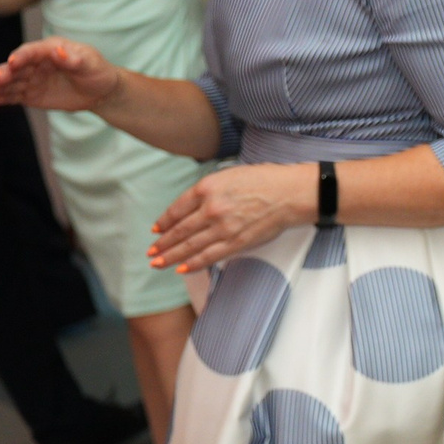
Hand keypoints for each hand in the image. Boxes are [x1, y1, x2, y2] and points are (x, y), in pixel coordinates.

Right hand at [0, 37, 121, 110]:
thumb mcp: (91, 64)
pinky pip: (15, 95)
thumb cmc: (98, 72)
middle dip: (5, 72)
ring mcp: (33, 78)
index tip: (13, 63)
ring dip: (0, 85)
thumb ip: (74, 59)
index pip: (32, 51)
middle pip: (16, 66)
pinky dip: (3, 97)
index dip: (21, 56)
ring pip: (12, 81)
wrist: (102, 92)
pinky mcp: (31, 94)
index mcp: (50, 49)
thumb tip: (58, 52)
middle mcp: (37, 62)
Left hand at [148, 162, 312, 273]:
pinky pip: (209, 256)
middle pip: (179, 230)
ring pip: (189, 246)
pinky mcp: (236, 242)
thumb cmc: (267, 180)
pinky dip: (193, 264)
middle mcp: (210, 208)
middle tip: (151, 252)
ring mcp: (222, 227)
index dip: (164, 222)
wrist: (292, 193)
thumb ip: (210, 190)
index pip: (177, 209)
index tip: (156, 230)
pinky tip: (181, 269)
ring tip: (157, 263)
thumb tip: (195, 206)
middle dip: (162, 243)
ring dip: (170, 256)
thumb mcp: (230, 175)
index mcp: (207, 188)